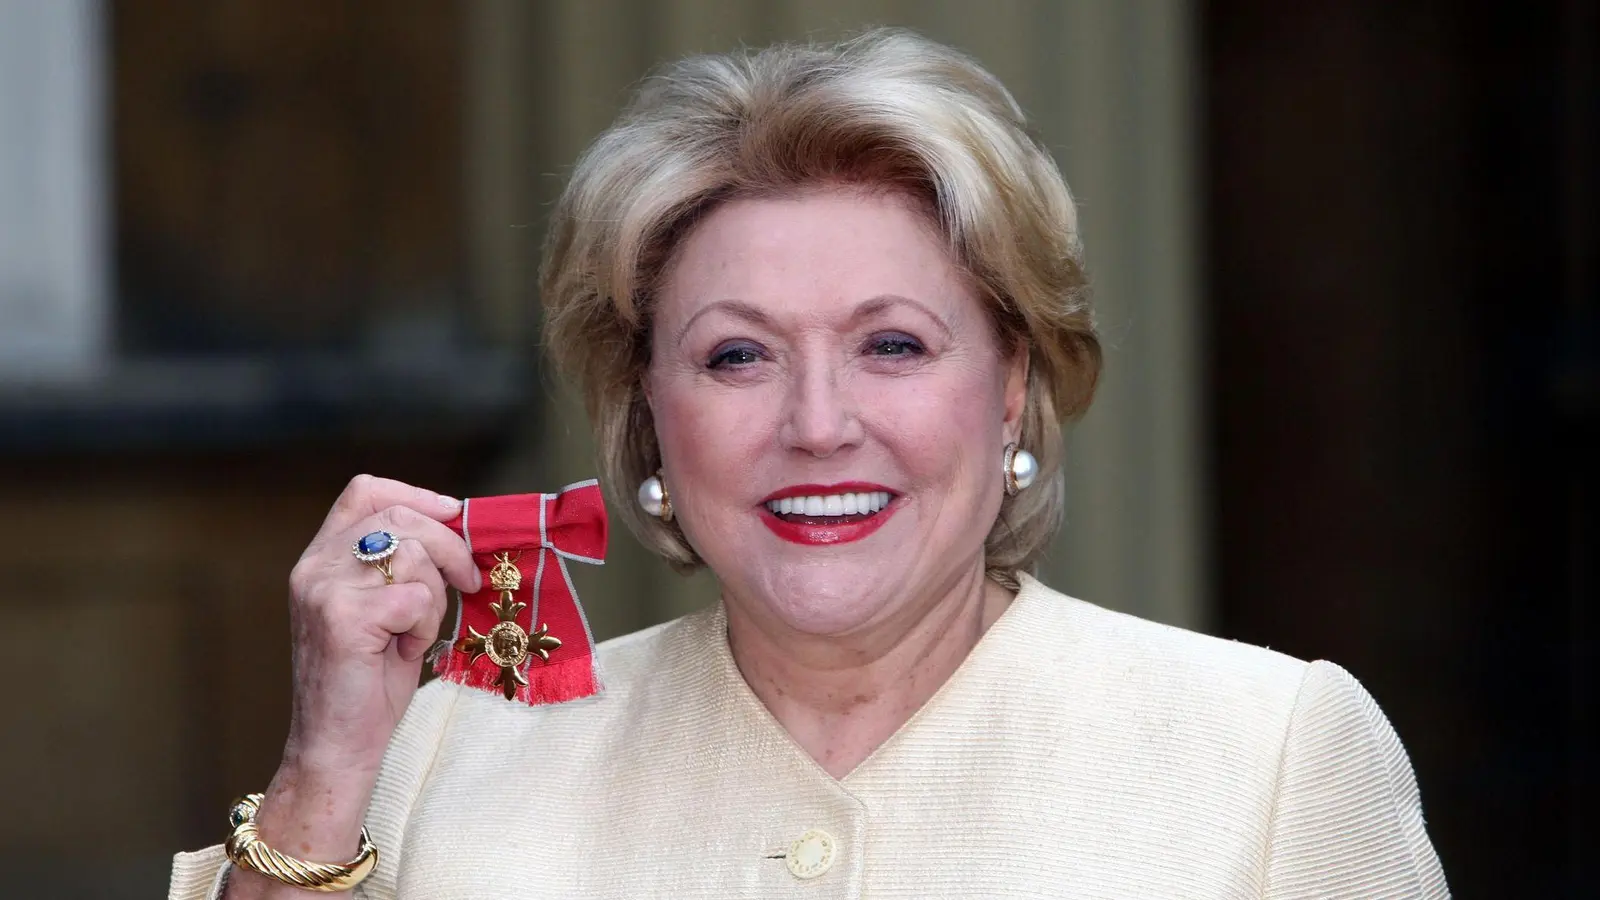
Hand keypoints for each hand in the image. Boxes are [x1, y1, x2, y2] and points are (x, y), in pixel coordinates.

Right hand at [282, 475, 478, 771]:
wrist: (337, 745)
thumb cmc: (368, 680)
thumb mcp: (384, 608)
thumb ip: (401, 565)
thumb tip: (458, 528)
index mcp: (321, 558)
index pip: (364, 492)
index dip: (416, 495)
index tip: (454, 513)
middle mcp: (315, 566)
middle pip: (401, 518)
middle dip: (450, 547)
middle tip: (468, 581)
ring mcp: (325, 590)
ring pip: (414, 556)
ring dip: (433, 598)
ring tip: (413, 634)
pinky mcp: (344, 618)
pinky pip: (415, 598)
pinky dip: (424, 627)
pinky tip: (405, 652)